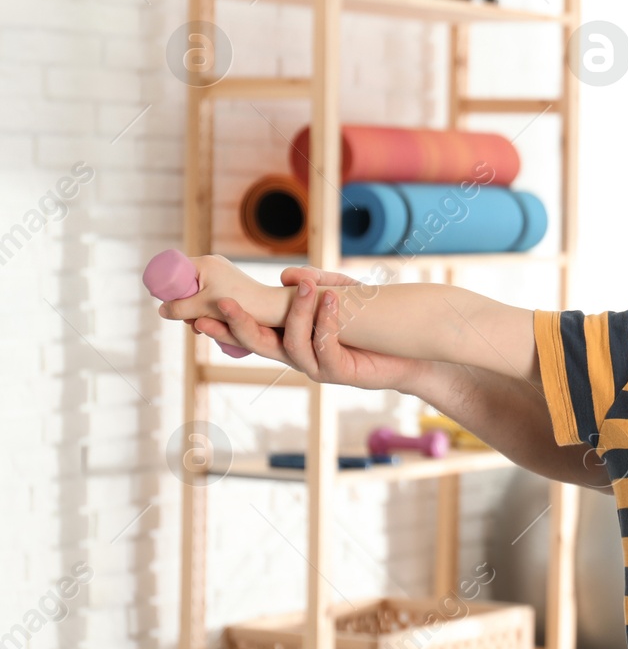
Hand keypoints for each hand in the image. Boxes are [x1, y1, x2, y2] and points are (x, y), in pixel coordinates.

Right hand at [157, 254, 272, 326]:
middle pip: (185, 282)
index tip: (166, 301)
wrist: (270, 307)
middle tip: (187, 319)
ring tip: (198, 324)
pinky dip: (205, 307)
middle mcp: (212, 264)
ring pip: (196, 291)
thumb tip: (161, 310)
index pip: (174, 268)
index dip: (167, 285)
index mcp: (204, 263)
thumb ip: (178, 309)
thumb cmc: (237, 304)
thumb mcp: (201, 308)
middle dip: (182, 302)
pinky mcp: (228, 284)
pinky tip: (207, 322)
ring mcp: (221, 274)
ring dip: (193, 309)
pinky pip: (208, 294)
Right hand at [189, 265, 436, 392]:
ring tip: (308, 287)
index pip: (249, 331)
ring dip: (297, 312)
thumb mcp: (343, 292)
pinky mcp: (339, 372)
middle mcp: (297, 355)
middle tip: (224, 304)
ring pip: (292, 344)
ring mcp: (316, 366)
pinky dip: (325, 322)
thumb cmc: (371, 321)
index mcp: (289, 336)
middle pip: (257, 344)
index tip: (199, 312)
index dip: (224, 324)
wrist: (408, 352)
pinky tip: (331, 300)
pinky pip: (325, 347)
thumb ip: (317, 280)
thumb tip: (288, 276)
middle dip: (238, 326)